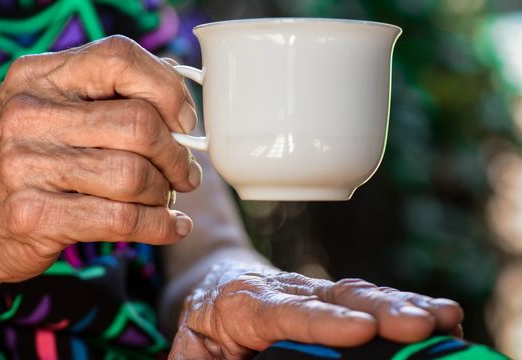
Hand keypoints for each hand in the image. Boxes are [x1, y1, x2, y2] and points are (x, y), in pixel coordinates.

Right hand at [0, 35, 200, 285]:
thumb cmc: (23, 166)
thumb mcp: (46, 114)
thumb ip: (102, 98)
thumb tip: (178, 95)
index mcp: (37, 77)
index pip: (119, 57)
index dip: (167, 88)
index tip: (184, 121)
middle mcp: (28, 114)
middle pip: (139, 123)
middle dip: (176, 154)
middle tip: (184, 173)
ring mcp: (26, 166)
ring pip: (134, 175)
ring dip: (165, 192)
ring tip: (167, 199)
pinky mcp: (34, 215)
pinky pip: (122, 219)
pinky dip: (161, 226)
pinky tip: (171, 226)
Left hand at [170, 262, 462, 359]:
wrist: (214, 280)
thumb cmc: (204, 326)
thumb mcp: (194, 350)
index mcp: (244, 305)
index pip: (285, 312)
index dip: (324, 322)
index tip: (362, 330)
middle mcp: (285, 291)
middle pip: (333, 296)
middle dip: (379, 308)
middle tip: (419, 323)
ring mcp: (313, 290)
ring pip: (358, 292)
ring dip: (402, 303)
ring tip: (443, 316)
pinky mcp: (333, 297)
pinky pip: (369, 298)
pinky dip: (405, 303)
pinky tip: (440, 313)